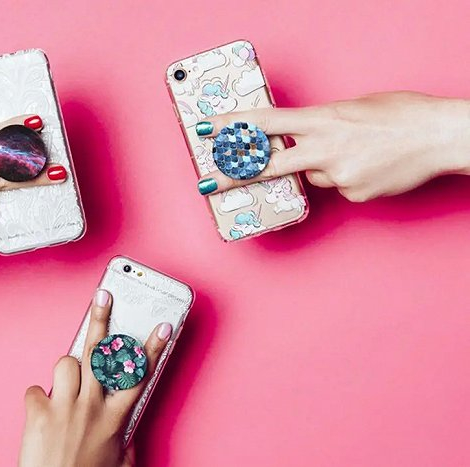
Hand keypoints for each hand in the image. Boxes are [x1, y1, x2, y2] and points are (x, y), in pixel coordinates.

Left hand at [18, 290, 173, 466]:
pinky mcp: (37, 413)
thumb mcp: (120, 460)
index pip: (139, 375)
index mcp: (115, 418)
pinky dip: (38, 400)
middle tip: (103, 296)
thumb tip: (124, 420)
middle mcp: (91, 407)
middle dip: (101, 319)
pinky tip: (42, 414)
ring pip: (66, 362)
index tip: (163, 326)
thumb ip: (124, 435)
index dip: (153, 347)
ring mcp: (63, 407)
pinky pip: (36, 390)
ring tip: (66, 388)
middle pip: (98, 352)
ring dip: (67, 371)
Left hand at [195, 92, 469, 201]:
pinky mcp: (354, 195)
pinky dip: (347, 177)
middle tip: (206, 184)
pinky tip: (369, 165)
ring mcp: (339, 175)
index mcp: (324, 119)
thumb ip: (321, 125)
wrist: (441, 136)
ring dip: (323, 166)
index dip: (234, 127)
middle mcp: (326, 149)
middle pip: (270, 165)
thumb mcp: (353, 108)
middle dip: (236, 176)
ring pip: (313, 176)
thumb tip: (300, 142)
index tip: (206, 130)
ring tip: (357, 151)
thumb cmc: (401, 115)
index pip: (267, 123)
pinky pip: (337, 187)